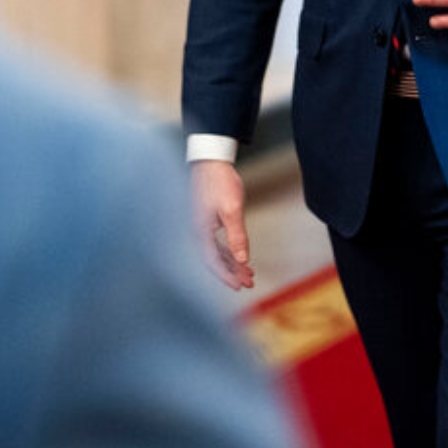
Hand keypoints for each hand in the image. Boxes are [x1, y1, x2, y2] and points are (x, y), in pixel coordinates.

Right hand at [191, 160, 254, 289]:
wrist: (211, 161)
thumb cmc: (219, 183)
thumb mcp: (232, 210)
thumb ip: (237, 236)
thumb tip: (242, 260)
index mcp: (201, 232)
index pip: (213, 262)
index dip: (226, 276)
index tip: (240, 286)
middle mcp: (198, 232)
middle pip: (214, 260)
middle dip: (231, 273)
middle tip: (249, 283)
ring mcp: (201, 226)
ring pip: (216, 252)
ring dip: (231, 263)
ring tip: (248, 273)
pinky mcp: (206, 220)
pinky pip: (216, 243)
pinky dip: (228, 252)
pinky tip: (238, 256)